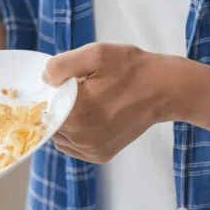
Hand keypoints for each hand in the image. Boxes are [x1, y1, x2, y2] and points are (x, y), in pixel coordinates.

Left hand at [42, 43, 178, 163]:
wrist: (165, 89)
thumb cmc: (131, 69)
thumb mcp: (96, 54)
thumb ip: (62, 65)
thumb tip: (45, 79)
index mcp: (76, 114)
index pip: (43, 108)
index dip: (48, 95)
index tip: (61, 84)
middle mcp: (81, 138)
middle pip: (50, 124)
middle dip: (57, 108)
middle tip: (77, 91)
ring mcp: (91, 150)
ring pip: (60, 137)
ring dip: (65, 122)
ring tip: (86, 103)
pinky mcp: (101, 155)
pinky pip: (74, 147)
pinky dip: (75, 133)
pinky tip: (90, 117)